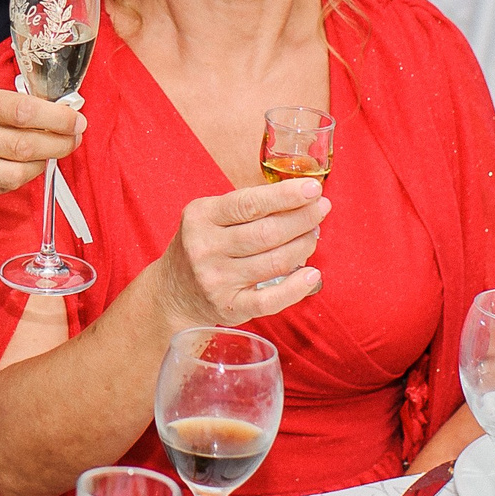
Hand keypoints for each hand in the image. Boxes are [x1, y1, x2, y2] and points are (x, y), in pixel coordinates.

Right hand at [0, 75, 82, 201]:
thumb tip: (47, 111)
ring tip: (51, 151)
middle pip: (24, 147)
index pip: (21, 112)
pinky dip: (18, 176)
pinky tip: (23, 165)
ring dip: (43, 163)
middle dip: (60, 143)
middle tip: (75, 136)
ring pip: (16, 174)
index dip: (56, 118)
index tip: (75, 118)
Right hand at [150, 180, 328, 327]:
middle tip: (321, 209)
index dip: (285, 195)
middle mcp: (205, 248)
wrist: (173, 291)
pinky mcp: (230, 307)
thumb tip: (299, 198)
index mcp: (201, 217)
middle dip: (302, 218)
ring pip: (274, 262)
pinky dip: (297, 287)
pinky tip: (312, 274)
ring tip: (314, 235)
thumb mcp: (210, 217)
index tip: (313, 188)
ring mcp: (217, 280)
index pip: (249, 203)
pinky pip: (271, 300)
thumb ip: (247, 207)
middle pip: (266, 233)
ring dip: (303, 246)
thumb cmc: (203, 246)